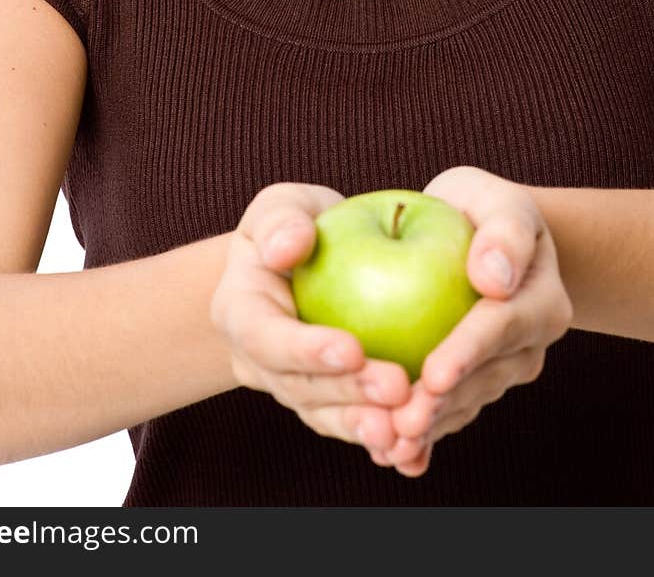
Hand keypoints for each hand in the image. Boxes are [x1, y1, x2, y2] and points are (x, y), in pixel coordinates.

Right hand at [210, 182, 412, 456]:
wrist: (299, 263)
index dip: (305, 349)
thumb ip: (283, 219)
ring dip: (364, 424)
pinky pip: (349, 424)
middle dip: (347, 392)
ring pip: (324, 414)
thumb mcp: (283, 206)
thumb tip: (289, 246)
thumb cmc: (293, 225)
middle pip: (298, 386)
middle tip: (397, 388)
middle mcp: (257, 360)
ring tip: (406, 427)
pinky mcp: (324, 403)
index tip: (353, 349)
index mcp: (239, 310)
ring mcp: (290, 386)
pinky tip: (415, 448)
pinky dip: (380, 438)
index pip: (266, 336)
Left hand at [371, 167, 573, 476]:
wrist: (481, 235)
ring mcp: (504, 370)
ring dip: (430, 426)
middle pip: (484, 378)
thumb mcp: (495, 198)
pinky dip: (424, 438)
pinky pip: (451, 413)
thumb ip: (504, 231)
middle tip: (403, 423)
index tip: (434, 374)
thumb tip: (496, 277)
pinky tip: (392, 458)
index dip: (467, 352)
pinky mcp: (476, 386)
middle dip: (444, 404)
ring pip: (466, 404)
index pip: (501, 327)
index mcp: (541, 300)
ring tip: (390, 445)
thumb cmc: (481, 207)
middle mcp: (529, 344)